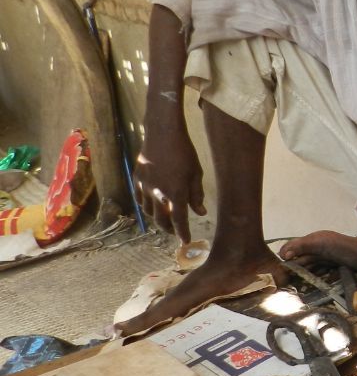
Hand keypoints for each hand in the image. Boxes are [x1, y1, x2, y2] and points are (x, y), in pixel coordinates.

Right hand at [133, 122, 205, 241]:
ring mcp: (145, 187)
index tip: (185, 241)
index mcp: (176, 194)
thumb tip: (201, 213)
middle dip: (169, 229)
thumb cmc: (184, 152)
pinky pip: (139, 199)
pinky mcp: (137, 179)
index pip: (179, 220)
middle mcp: (158, 194)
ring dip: (157, 218)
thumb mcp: (196, 174)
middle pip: (162, 219)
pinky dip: (145, 206)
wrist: (162, 134)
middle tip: (175, 232)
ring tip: (164, 219)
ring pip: (148, 211)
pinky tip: (151, 206)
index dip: (182, 232)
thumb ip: (197, 195)